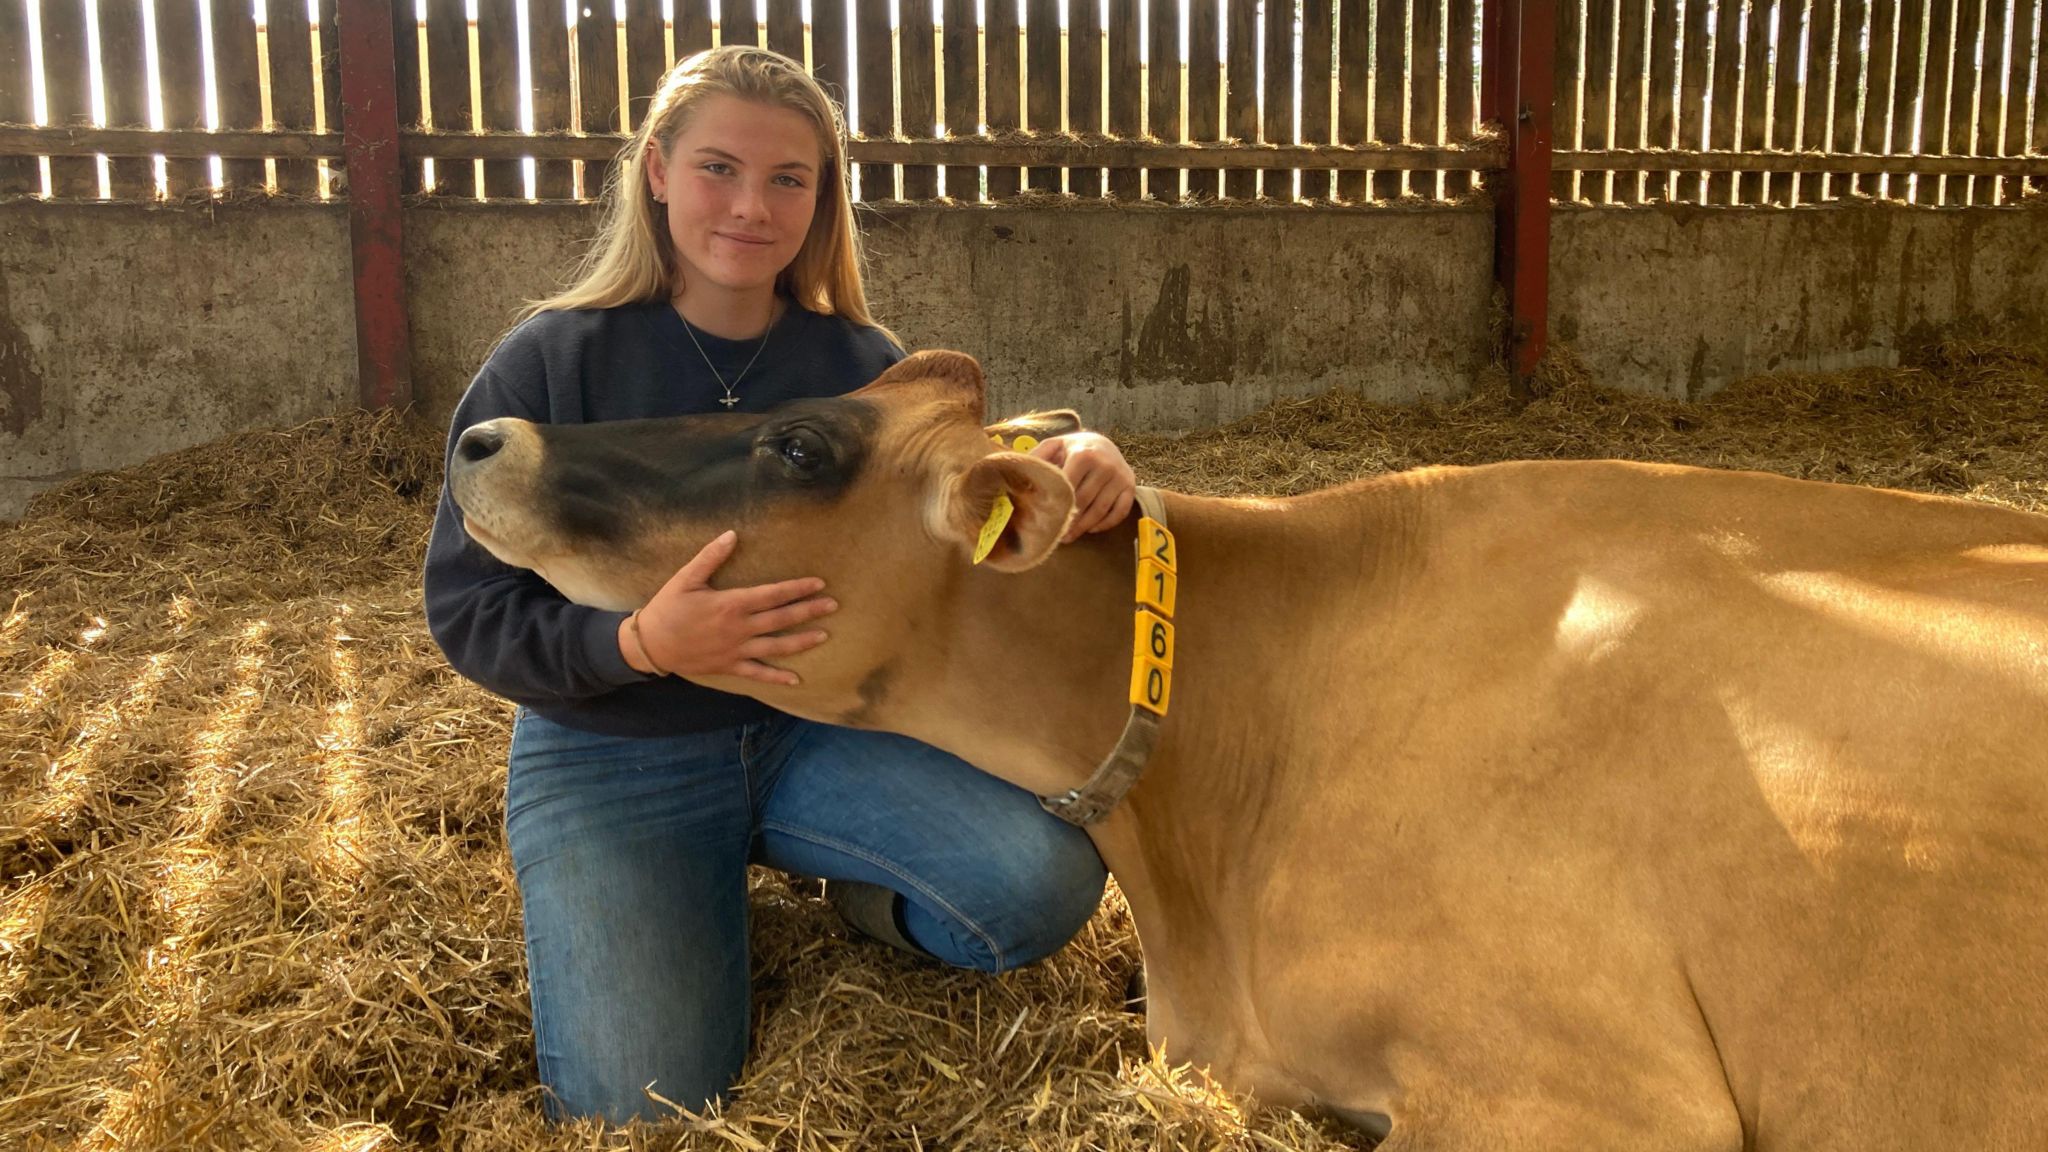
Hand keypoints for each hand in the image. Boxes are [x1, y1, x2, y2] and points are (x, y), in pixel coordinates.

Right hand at [620, 530, 835, 685]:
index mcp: (731, 604)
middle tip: (833, 606)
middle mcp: (739, 628)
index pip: (773, 594)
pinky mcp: (729, 667)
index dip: (798, 589)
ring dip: (802, 642)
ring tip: (824, 635)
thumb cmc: (667, 608)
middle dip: (809, 611)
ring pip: (776, 647)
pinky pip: (758, 674)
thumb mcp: (686, 578)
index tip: (819, 584)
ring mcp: (736, 650)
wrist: (650, 644)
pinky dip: (777, 677)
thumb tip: (731, 534)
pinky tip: (796, 679)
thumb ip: (710, 557)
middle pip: (781, 619)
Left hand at [1031, 432, 1136, 543]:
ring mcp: (1120, 477)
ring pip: (1100, 510)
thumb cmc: (1072, 449)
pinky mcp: (1131, 487)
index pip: (1069, 487)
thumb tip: (1019, 472)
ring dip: (1083, 527)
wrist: (1103, 443)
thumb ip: (1038, 457)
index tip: (1046, 519)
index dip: (1057, 505)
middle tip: (1055, 534)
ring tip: (1068, 536)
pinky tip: (1091, 529)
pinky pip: (1119, 513)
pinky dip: (1105, 524)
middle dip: (1069, 520)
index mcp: (1084, 454)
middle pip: (1084, 502)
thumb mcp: (1054, 446)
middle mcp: (1105, 464)